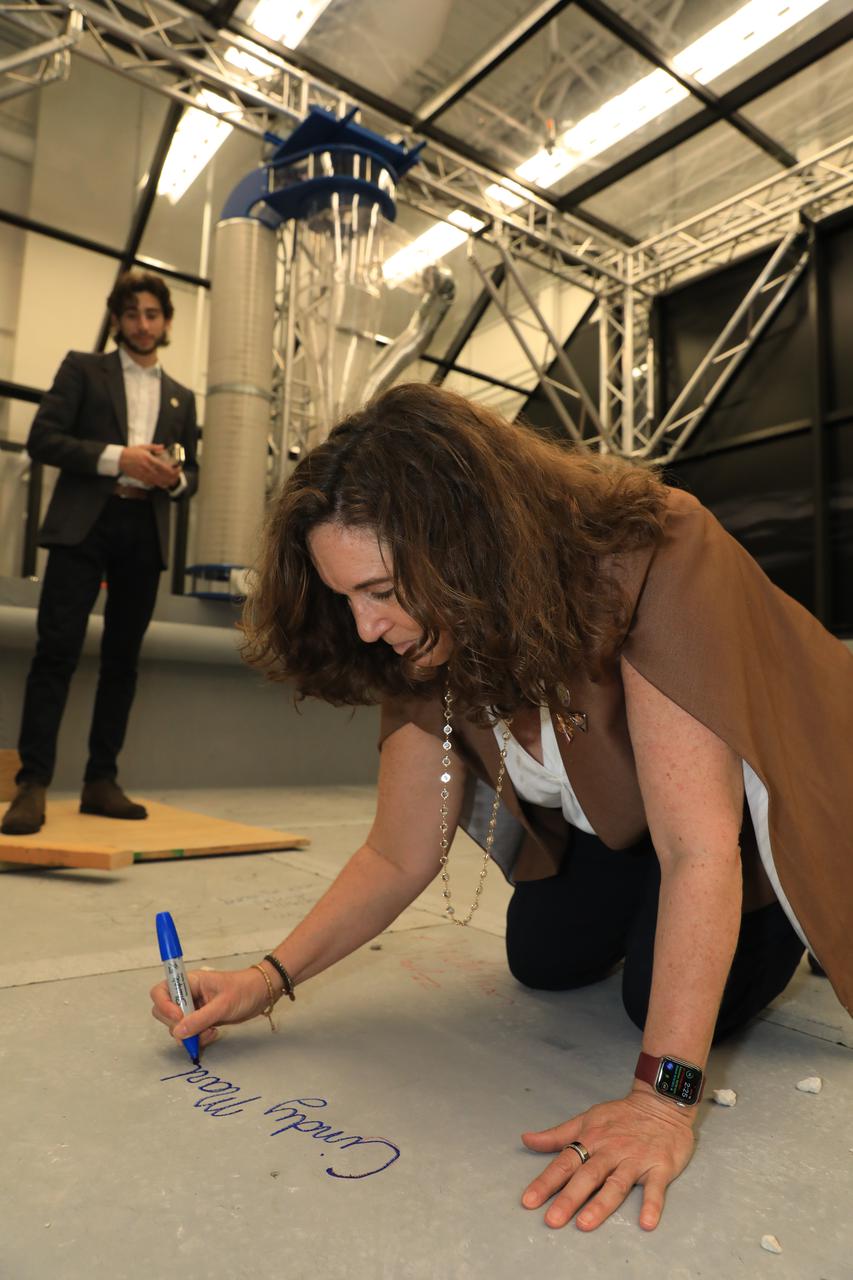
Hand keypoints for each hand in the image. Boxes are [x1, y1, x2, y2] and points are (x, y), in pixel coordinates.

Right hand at [119, 443, 179, 487]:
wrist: (119, 459)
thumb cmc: (130, 452)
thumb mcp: (143, 447)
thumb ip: (154, 447)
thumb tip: (163, 447)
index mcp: (149, 459)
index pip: (164, 467)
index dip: (173, 469)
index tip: (178, 468)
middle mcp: (148, 468)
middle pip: (164, 476)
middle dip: (173, 476)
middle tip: (178, 474)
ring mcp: (144, 475)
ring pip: (159, 481)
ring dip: (168, 481)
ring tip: (173, 480)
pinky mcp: (141, 479)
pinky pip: (153, 483)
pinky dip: (160, 483)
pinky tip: (164, 483)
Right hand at [150, 967, 274, 1050]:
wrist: (262, 994)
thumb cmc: (244, 990)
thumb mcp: (223, 1004)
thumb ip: (200, 1019)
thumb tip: (177, 1033)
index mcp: (189, 982)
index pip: (160, 991)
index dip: (164, 1006)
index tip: (178, 1018)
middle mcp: (187, 995)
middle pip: (164, 1012)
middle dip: (177, 1025)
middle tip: (195, 1029)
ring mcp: (193, 1008)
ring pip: (177, 1026)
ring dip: (190, 1035)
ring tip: (210, 1032)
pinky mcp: (201, 1020)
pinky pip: (190, 1033)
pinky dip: (198, 1038)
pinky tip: (213, 1033)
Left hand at [520, 1087, 695, 1231]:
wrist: (662, 1103)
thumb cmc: (622, 1116)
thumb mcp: (587, 1119)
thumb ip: (557, 1134)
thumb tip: (527, 1139)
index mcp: (591, 1139)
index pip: (565, 1163)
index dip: (546, 1182)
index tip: (529, 1201)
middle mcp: (611, 1151)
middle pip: (587, 1176)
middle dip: (568, 1198)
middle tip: (552, 1220)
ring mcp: (635, 1160)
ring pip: (616, 1185)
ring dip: (600, 1205)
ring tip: (585, 1223)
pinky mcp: (660, 1167)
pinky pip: (655, 1188)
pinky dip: (651, 1205)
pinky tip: (646, 1222)